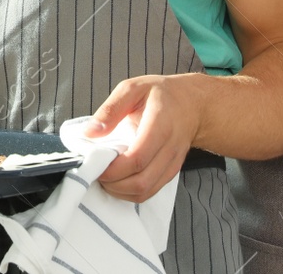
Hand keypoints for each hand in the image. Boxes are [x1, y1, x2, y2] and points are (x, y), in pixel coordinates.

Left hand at [85, 74, 204, 202]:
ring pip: (145, 192)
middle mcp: (170, 149)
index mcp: (160, 125)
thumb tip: (90, 133)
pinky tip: (118, 180)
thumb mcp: (132, 89)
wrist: (192, 105)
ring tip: (105, 177)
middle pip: (141, 182)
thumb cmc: (160, 94)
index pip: (137, 158)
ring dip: (120, 191)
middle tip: (96, 173)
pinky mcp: (171, 173)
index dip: (113, 169)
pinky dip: (130, 192)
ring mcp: (172, 164)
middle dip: (113, 184)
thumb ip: (110, 109)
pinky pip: (150, 192)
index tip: (95, 164)